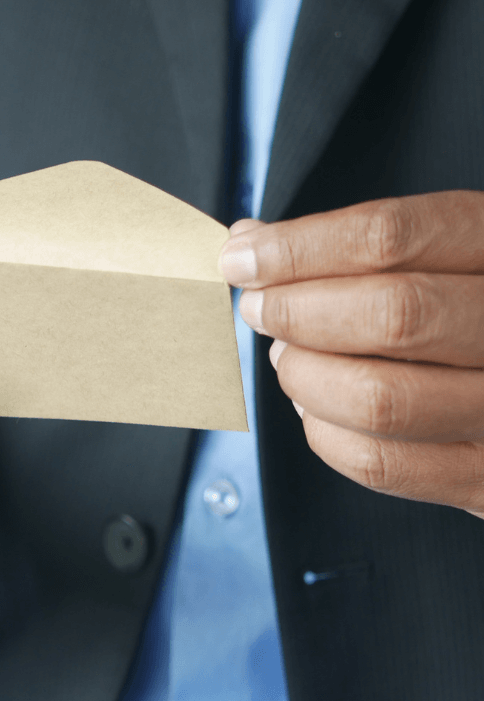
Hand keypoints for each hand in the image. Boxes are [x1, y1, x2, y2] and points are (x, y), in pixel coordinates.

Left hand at [219, 191, 483, 517]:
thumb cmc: (470, 305)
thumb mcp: (445, 252)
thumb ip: (358, 245)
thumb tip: (247, 245)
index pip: (394, 236)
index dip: (300, 248)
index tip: (240, 258)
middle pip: (392, 314)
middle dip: (298, 310)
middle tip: (258, 309)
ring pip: (380, 398)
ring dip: (304, 375)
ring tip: (287, 358)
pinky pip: (381, 464)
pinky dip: (322, 432)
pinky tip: (314, 407)